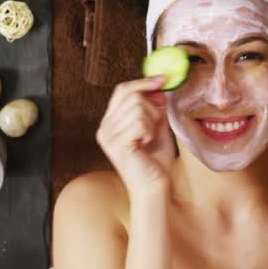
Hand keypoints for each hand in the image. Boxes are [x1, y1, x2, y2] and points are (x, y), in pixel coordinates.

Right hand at [96, 76, 175, 194]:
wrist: (154, 188)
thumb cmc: (155, 163)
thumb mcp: (157, 128)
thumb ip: (155, 109)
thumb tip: (159, 88)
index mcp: (111, 122)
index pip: (122, 90)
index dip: (143, 82)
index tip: (162, 80)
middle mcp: (105, 128)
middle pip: (131, 95)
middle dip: (152, 106)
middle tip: (158, 122)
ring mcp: (108, 136)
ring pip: (138, 107)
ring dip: (152, 121)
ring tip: (150, 139)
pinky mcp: (117, 144)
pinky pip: (140, 122)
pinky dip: (150, 131)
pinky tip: (146, 144)